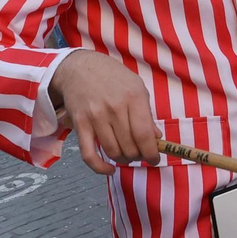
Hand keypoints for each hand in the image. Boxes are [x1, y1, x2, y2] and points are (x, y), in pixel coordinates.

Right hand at [50, 50, 159, 171]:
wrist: (80, 68)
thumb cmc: (113, 78)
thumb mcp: (137, 88)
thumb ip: (147, 114)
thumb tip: (156, 138)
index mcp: (133, 98)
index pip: (144, 135)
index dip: (152, 153)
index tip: (154, 159)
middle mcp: (114, 108)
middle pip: (130, 146)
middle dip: (138, 156)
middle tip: (139, 155)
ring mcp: (95, 116)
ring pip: (113, 151)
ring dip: (122, 160)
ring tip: (126, 155)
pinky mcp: (80, 124)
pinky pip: (89, 154)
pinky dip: (99, 167)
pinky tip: (109, 169)